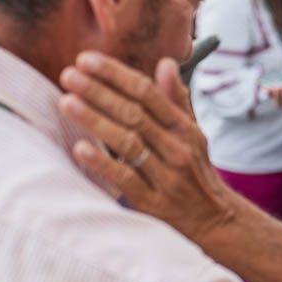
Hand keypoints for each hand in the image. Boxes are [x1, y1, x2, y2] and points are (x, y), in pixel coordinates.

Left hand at [57, 52, 238, 244]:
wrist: (214, 221)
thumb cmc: (195, 173)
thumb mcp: (193, 134)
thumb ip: (177, 100)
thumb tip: (166, 63)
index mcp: (184, 128)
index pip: (147, 93)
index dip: (115, 74)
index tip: (86, 60)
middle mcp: (177, 149)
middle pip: (134, 113)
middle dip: (99, 92)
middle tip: (69, 75)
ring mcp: (165, 176)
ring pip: (128, 142)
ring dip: (95, 120)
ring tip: (67, 102)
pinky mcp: (152, 202)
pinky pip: (125, 179)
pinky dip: (103, 163)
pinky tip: (80, 148)